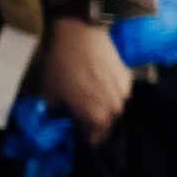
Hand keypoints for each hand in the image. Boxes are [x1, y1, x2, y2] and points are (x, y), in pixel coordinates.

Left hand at [40, 16, 129, 143]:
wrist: (80, 34)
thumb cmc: (62, 66)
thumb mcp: (48, 95)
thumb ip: (54, 116)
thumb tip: (57, 123)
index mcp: (96, 118)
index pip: (92, 142)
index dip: (80, 139)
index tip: (71, 132)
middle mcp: (115, 110)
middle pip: (105, 128)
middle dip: (92, 125)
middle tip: (77, 115)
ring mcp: (124, 94)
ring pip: (113, 111)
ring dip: (102, 110)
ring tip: (88, 98)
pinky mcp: (128, 79)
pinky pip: (118, 95)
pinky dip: (109, 95)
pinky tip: (97, 84)